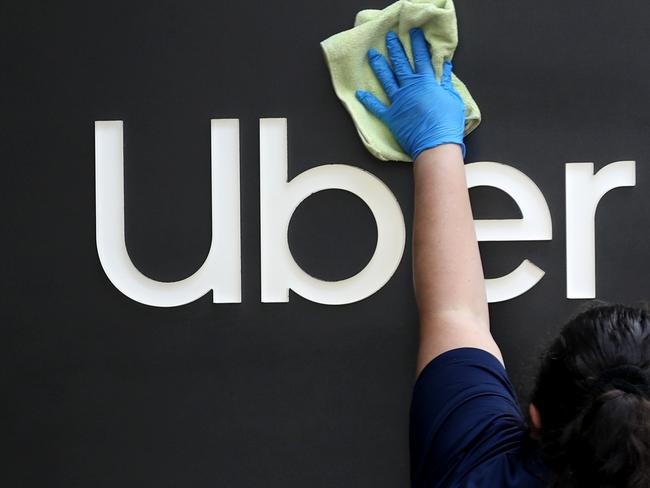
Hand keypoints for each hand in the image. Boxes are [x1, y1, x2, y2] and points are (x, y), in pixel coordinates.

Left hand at [355, 28, 465, 159]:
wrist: (436, 145)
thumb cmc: (448, 123)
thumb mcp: (453, 99)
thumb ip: (446, 82)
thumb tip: (446, 67)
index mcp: (426, 83)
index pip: (420, 59)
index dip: (417, 45)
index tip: (412, 33)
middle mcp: (410, 89)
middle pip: (400, 65)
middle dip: (395, 49)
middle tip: (389, 38)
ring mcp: (398, 102)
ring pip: (386, 80)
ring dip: (379, 66)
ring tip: (372, 55)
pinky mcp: (391, 117)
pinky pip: (377, 107)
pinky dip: (367, 101)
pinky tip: (359, 93)